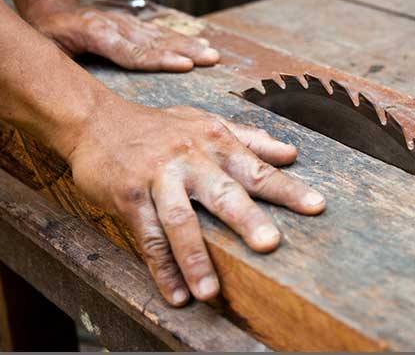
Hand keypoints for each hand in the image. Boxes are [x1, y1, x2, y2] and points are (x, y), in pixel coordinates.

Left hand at [26, 4, 219, 71]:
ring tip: (211, 53)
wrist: (52, 7)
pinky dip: (181, 37)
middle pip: (157, 42)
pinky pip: (160, 31)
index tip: (185, 65)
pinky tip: (198, 42)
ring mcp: (127, 23)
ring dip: (189, 45)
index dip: (161, 60)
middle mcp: (118, 27)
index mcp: (99, 36)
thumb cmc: (50, 32)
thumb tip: (83, 99)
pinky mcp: (133, 23)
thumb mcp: (51, 50)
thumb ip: (70, 69)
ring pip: (162, 35)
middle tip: (210, 59)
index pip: (135, 53)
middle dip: (186, 51)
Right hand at [64, 99, 324, 305]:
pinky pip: (147, 237)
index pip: (256, 168)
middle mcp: (189, 158)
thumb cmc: (160, 126)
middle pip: (221, 192)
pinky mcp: (128, 197)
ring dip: (195, 258)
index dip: (287, 188)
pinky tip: (176, 293)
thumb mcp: (206, 123)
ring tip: (210, 292)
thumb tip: (291, 152)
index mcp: (214, 142)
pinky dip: (161, 267)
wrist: (97, 121)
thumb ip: (249, 139)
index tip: (317, 207)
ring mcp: (157, 178)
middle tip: (269, 245)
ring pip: (179, 221)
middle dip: (246, 219)